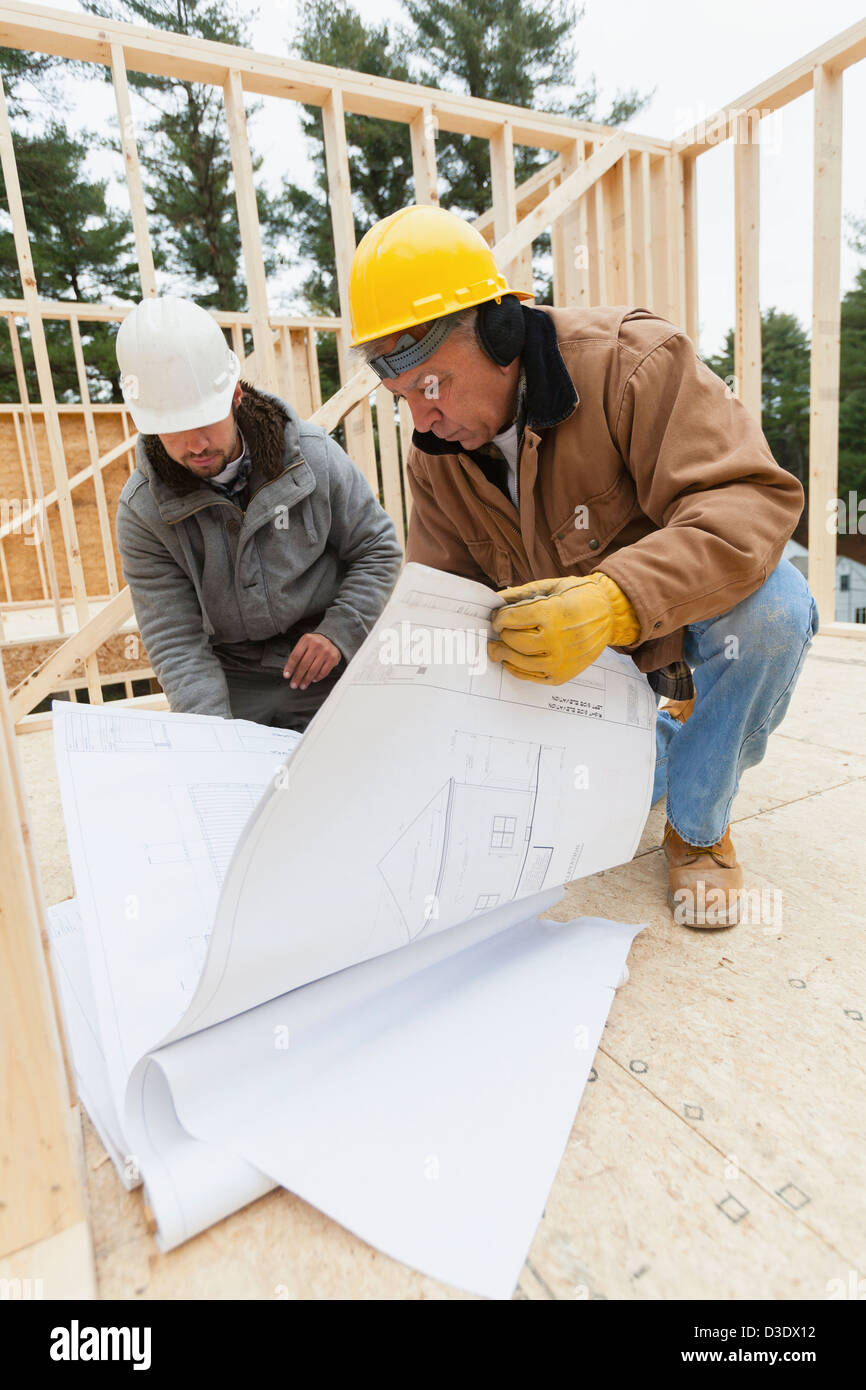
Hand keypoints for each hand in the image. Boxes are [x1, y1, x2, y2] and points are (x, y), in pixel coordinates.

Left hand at [283, 633, 341, 688]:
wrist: (332, 639)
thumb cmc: (315, 644)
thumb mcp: (305, 644)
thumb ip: (298, 655)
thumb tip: (290, 672)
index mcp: (306, 640)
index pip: (295, 656)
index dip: (290, 667)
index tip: (286, 676)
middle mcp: (316, 644)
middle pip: (304, 664)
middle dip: (297, 677)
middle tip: (294, 684)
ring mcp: (326, 652)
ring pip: (313, 670)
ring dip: (306, 680)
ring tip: (302, 685)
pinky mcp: (333, 658)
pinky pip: (323, 672)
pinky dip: (317, 678)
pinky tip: (313, 680)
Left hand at [488, 573, 639, 683]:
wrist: (610, 614)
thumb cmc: (580, 597)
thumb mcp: (551, 586)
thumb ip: (521, 594)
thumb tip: (495, 600)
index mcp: (552, 613)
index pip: (511, 619)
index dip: (499, 618)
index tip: (497, 618)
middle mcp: (555, 639)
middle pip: (513, 641)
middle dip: (501, 635)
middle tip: (498, 632)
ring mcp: (560, 660)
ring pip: (518, 661)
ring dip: (504, 654)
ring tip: (498, 649)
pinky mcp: (562, 674)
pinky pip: (531, 676)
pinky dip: (517, 670)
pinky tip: (512, 661)